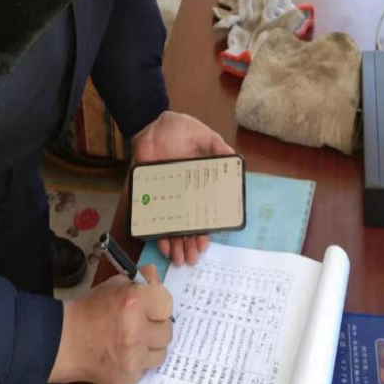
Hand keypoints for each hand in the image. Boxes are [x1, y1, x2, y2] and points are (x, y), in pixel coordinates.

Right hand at [49, 265, 171, 383]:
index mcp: (134, 301)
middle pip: (167, 330)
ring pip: (161, 352)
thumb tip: (157, 278)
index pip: (168, 304)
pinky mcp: (129, 376)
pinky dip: (138, 363)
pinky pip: (146, 369)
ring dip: (150, 346)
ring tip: (134, 341)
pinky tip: (124, 355)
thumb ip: (141, 280)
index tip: (150, 307)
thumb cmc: (91, 310)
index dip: (158, 305)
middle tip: (140, 325)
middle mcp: (136, 329)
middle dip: (155, 326)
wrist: (65, 341)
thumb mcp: (115, 286)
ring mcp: (133, 356)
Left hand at [132, 111, 234, 265]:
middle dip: (189, 244)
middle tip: (191, 259)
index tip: (204, 244)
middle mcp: (182, 194)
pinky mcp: (150, 194)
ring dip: (175, 244)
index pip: (203, 212)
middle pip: (187, 224)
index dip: (204, 229)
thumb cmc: (179, 130)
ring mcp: (165, 196)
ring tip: (178, 259)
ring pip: (171, 225)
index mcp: (198, 185)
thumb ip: (216, 146)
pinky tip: (162, 245)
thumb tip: (233, 157)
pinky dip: (157, 232)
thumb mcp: (202, 136)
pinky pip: (153, 217)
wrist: (152, 124)